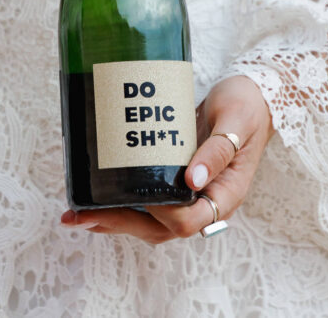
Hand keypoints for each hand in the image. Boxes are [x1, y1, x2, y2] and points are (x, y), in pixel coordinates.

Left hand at [60, 75, 273, 242]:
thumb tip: (193, 180)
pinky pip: (145, 204)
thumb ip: (218, 150)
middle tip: (78, 216)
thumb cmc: (248, 107)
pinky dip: (118, 204)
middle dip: (118, 224)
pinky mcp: (174, 183)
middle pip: (159, 230)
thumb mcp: (237, 121)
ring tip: (75, 214)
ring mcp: (188, 196)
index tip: (137, 189)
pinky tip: (93, 198)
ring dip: (112, 220)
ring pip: (148, 223)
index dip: (160, 212)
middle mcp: (204, 203)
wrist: (252, 97)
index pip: (187, 221)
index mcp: (225, 195)